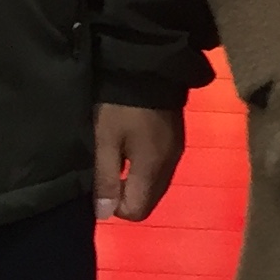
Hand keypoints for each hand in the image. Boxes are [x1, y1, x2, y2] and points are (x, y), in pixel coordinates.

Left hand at [92, 103, 183, 221]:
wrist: (147, 64)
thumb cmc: (120, 105)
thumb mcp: (105, 140)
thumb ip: (105, 179)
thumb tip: (104, 215)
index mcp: (153, 169)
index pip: (137, 211)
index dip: (114, 205)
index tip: (102, 181)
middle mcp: (170, 165)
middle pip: (149, 201)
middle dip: (127, 194)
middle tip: (108, 168)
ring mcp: (176, 150)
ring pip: (156, 185)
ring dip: (137, 181)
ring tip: (118, 155)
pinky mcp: (177, 138)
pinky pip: (162, 167)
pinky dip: (147, 167)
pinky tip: (133, 144)